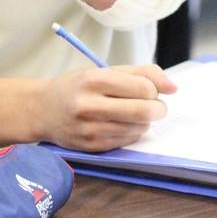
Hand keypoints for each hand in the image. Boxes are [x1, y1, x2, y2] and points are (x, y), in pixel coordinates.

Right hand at [33, 65, 177, 151]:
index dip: (154, 90)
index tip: (149, 89)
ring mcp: (90, 129)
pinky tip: (118, 124)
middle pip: (144, 111)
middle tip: (152, 105)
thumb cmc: (78, 86)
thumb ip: (142, 73)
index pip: (144, 88)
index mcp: (95, 79)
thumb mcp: (105, 70)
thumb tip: (174, 87)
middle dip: (157, 108)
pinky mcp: (92, 147)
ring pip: (139, 129)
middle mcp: (90, 105)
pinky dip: (131, 132)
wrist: (42, 110)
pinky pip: (127, 141)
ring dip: (143, 121)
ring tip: (130, 113)